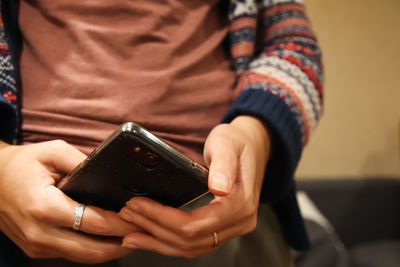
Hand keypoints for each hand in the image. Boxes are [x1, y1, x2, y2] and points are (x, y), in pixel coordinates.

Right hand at [0, 140, 141, 262]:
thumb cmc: (19, 165)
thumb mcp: (52, 151)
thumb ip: (82, 161)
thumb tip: (108, 173)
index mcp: (44, 207)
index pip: (95, 223)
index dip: (122, 222)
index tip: (140, 217)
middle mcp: (40, 233)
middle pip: (92, 250)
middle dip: (122, 242)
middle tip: (144, 232)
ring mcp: (37, 245)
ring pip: (83, 257)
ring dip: (110, 249)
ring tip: (132, 236)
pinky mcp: (36, 249)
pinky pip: (71, 254)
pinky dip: (93, 249)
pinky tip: (108, 238)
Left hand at [118, 115, 270, 257]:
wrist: (252, 145)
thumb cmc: (236, 142)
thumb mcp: (228, 144)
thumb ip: (223, 165)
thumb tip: (218, 188)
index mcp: (240, 204)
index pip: (195, 224)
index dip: (162, 218)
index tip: (137, 204)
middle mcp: (240, 222)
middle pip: (190, 240)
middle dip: (154, 229)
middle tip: (127, 214)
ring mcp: (233, 228)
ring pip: (191, 248)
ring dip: (158, 242)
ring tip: (131, 233)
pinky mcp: (223, 228)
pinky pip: (195, 244)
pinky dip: (170, 243)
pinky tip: (150, 237)